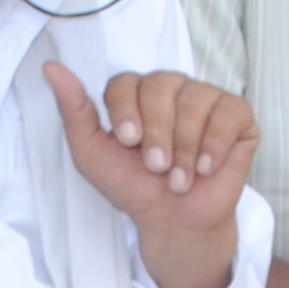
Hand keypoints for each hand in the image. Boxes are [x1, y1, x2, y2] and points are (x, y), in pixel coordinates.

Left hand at [54, 65, 254, 287]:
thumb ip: (74, 111)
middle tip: (156, 167)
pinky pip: (229, 113)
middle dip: (157, 133)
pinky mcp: (238, 115)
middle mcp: (171, 88)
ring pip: (195, 101)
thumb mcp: (93, 154)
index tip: (128, 143)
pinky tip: (206, 167)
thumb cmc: (133, 185)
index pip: (126, 82)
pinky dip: (215, 144)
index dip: (127, 112)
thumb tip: (50, 68)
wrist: (173, 220)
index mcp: (135, 92)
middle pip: (161, 85)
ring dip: (185, 148)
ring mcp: (206, 98)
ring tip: (179, 178)